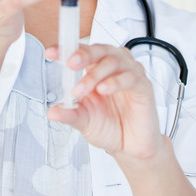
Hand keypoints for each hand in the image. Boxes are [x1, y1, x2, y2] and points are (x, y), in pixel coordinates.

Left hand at [47, 43, 163, 160]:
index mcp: (96, 69)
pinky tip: (104, 89)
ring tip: (82, 90)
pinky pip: (131, 77)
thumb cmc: (110, 127)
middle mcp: (114, 68)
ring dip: (96, 74)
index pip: (81, 52)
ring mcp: (130, 74)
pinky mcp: (144, 87)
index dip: (66, 49)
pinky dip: (116, 81)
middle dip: (83, 54)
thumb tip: (52, 111)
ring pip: (114, 61)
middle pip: (100, 50)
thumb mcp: (83, 120)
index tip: (51, 53)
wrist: (131, 147)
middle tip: (70, 63)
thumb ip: (69, 113)